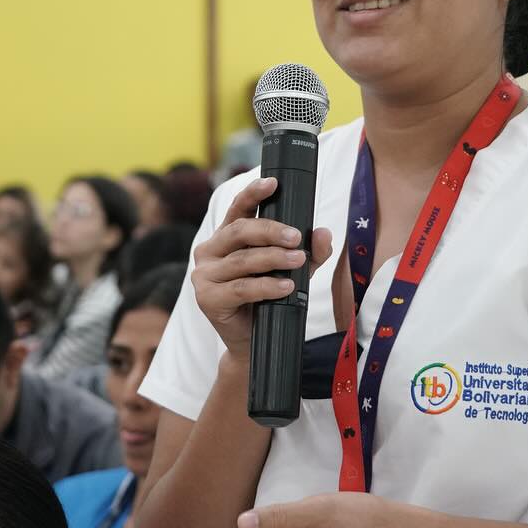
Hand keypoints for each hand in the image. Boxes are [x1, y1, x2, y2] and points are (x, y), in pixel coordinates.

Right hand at [191, 177, 333, 359]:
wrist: (254, 345)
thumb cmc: (270, 301)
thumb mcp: (295, 271)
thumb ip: (310, 252)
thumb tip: (322, 232)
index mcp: (226, 238)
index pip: (237, 209)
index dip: (253, 193)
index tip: (273, 183)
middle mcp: (210, 251)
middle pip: (240, 231)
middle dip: (271, 230)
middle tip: (296, 237)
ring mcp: (204, 275)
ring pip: (243, 260)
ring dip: (273, 259)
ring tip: (297, 261)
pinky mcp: (207, 299)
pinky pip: (241, 288)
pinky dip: (267, 286)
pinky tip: (286, 286)